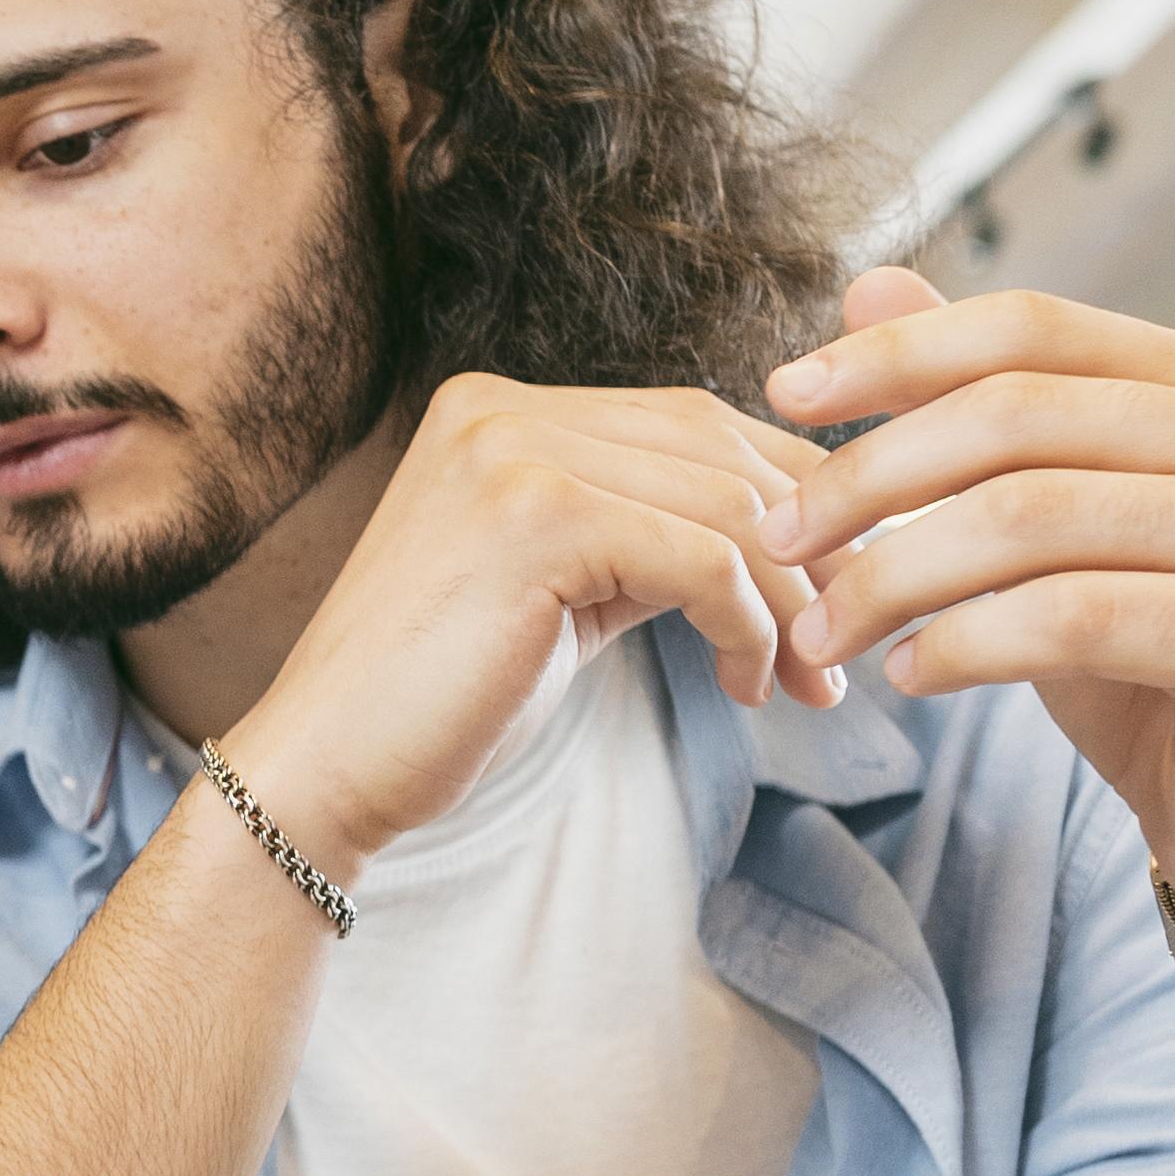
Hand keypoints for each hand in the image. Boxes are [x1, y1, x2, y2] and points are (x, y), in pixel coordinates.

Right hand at [226, 371, 835, 871]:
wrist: (327, 768)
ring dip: (793, 602)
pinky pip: (703, 559)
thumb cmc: (444, 700)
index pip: (696, 423)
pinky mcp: (533, 516)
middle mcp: (502, 407)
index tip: (842, 590)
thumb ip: (648, 537)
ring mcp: (511, 452)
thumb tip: (796, 540)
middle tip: (846, 646)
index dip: (793, 502)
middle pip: (724, 450)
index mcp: (502, 408)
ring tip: (809, 682)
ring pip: (727, 505)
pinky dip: (751, 627)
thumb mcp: (564, 590)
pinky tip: (749, 687)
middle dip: (812, 549)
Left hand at [770, 271, 1174, 953]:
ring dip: (894, 575)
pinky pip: (1071, 615)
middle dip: (872, 477)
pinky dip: (964, 641)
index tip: (782, 394)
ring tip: (823, 630)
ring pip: (1030, 516)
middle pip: (1017, 415)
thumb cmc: (1153, 668)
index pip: (1033, 328)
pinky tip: (908, 673)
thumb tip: (868, 283)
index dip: (899, 354)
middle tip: (783, 541)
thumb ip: (980, 407)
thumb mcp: (1053, 528)